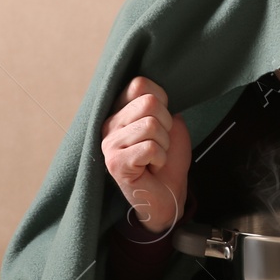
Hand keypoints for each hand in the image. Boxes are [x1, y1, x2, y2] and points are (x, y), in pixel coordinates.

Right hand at [101, 76, 189, 234]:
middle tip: (159, 144)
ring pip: (151, 125)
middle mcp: (109, 124)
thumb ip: (162, 104)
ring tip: (155, 157)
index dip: (162, 100)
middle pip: (149, 103)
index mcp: (120, 110)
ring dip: (164, 144)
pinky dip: (160, 158)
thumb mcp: (170, 124)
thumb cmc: (167, 160)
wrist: (168, 195)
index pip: (140, 84)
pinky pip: (150, 148)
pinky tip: (151, 167)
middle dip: (166, 125)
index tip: (161, 122)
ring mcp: (109, 143)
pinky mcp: (115, 163)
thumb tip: (157, 93)